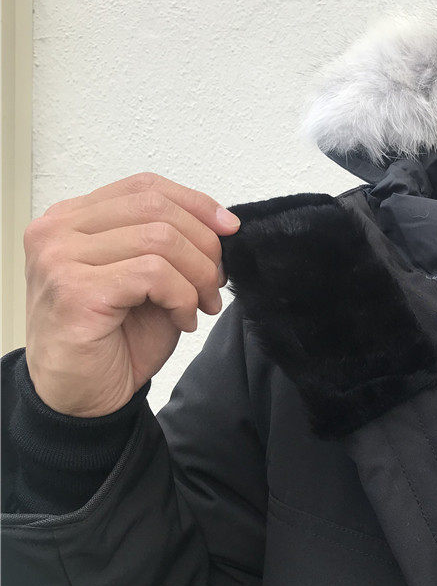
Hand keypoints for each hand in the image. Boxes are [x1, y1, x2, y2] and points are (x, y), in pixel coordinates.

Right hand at [24, 172, 240, 416]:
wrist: (81, 398)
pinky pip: (153, 274)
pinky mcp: (76, 289)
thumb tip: (221, 223)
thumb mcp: (146, 280)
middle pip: (155, 208)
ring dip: (196, 276)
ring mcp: (61, 258)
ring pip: (160, 239)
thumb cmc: (112, 341)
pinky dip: (182, 297)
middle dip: (202, 244)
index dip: (194, 202)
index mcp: (72, 219)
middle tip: (215, 283)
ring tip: (201, 306)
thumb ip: (167, 246)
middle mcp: (58, 231)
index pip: (144, 187)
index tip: (229, 228)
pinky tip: (183, 321)